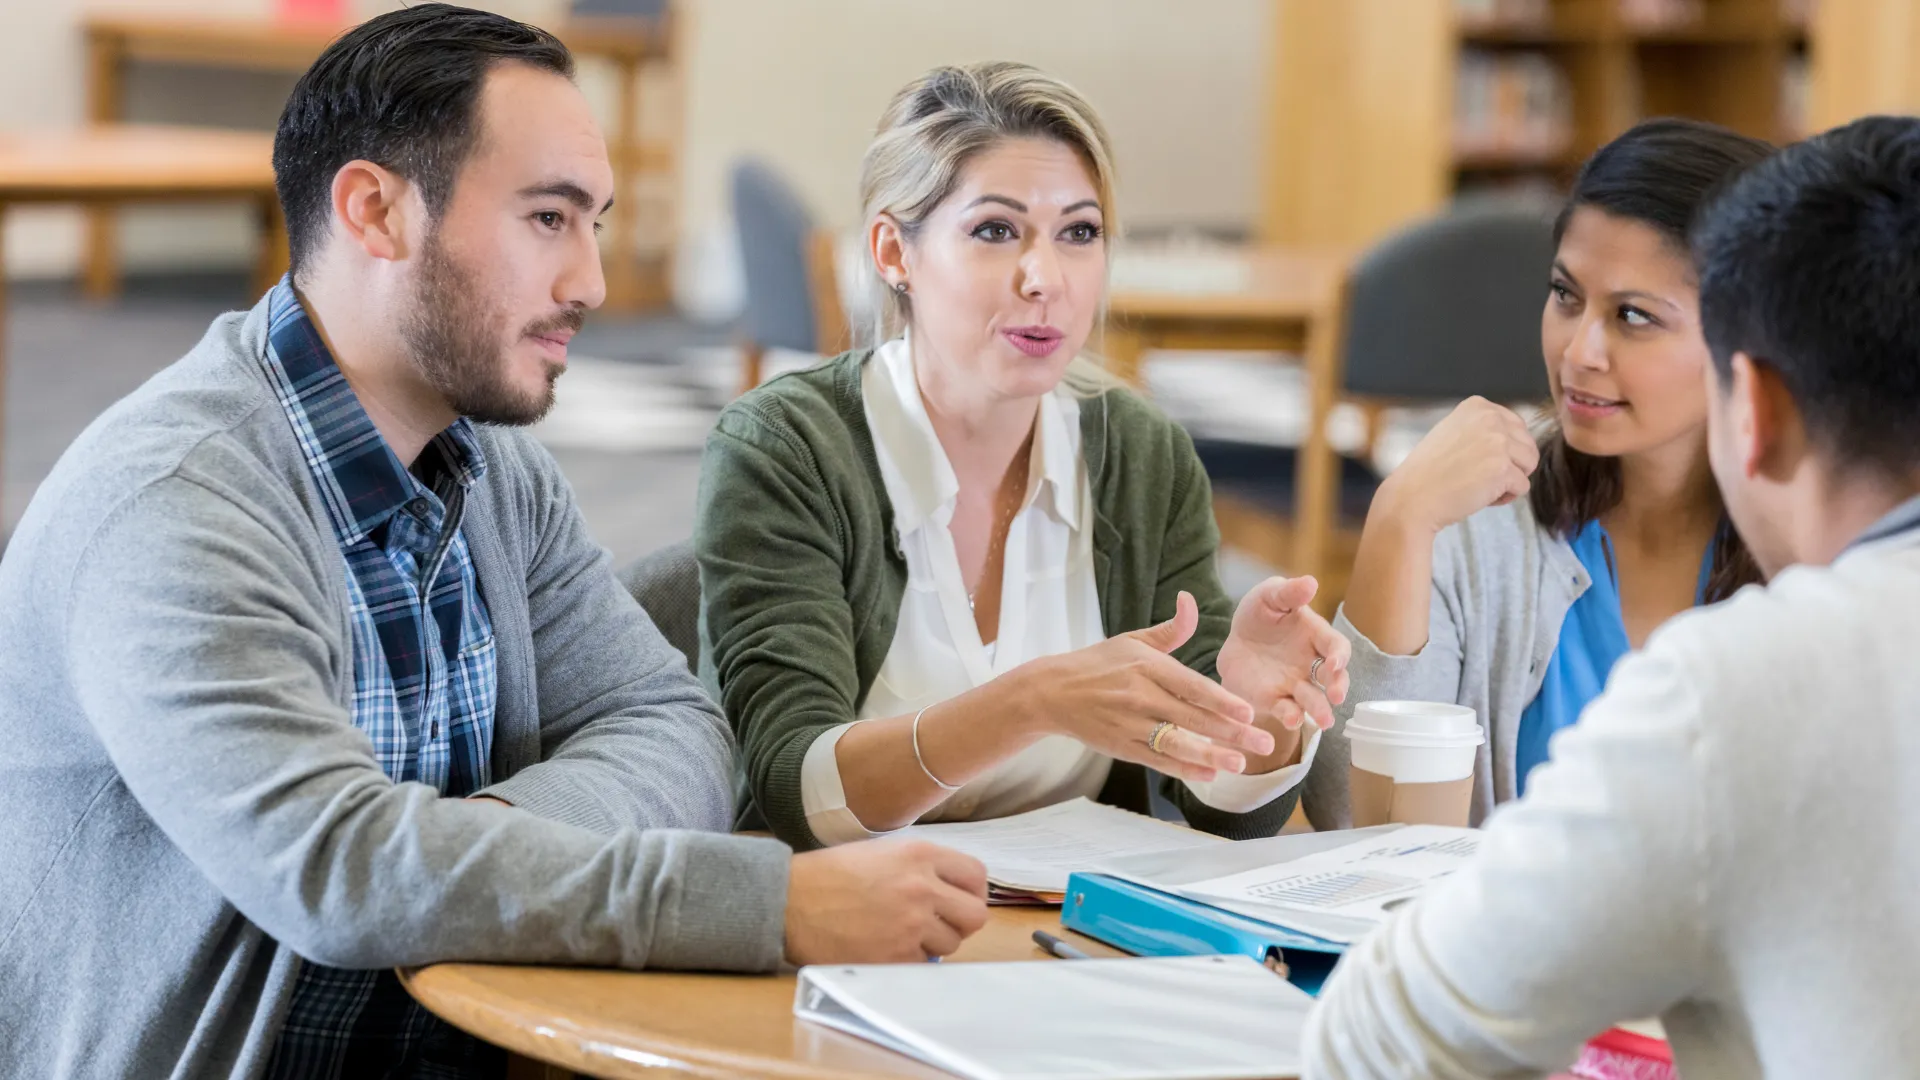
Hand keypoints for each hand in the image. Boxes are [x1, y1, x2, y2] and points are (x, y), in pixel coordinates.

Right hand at [784, 840, 988, 963]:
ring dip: (933, 943)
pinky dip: (910, 960)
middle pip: (975, 915)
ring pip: (951, 944)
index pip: (977, 875)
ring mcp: (910, 925)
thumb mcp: (882, 852)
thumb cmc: (829, 875)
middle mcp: (921, 888)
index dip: (972, 891)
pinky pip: (923, 964)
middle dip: (961, 922)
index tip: (961, 899)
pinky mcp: (895, 957)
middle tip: (941, 923)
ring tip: (902, 933)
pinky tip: (885, 946)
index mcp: (920, 855)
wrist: (789, 901)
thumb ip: (921, 866)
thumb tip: (951, 889)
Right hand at [1009, 591, 1271, 784]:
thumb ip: (1171, 629)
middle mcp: (1139, 695)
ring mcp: (1129, 724)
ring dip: (1210, 754)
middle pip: (1192, 717)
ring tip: (1241, 763)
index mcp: (1145, 666)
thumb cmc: (1098, 664)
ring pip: (1176, 743)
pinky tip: (1210, 773)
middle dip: (1231, 732)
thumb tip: (1190, 600)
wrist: (1052, 692)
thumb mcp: (1132, 640)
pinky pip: (1157, 760)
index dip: (1221, 701)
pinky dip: (1184, 768)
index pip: (1191, 686)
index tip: (1249, 712)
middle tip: (1265, 742)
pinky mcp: (1121, 746)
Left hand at [1216, 576, 1351, 741]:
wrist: (1234, 642)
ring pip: (1314, 700)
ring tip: (1325, 721)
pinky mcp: (1276, 700)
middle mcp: (1311, 664)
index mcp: (1315, 636)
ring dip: (1321, 710)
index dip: (1339, 656)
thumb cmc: (1260, 614)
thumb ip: (1289, 592)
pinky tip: (1292, 720)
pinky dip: (1292, 717)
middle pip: (1333, 678)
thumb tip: (1311, 582)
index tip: (1335, 662)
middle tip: (1337, 696)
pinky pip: (1288, 711)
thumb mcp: (1269, 596)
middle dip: (1338, 687)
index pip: (1336, 647)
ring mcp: (1295, 684)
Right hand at [1377, 397, 1538, 534]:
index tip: (1476, 460)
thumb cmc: (1429, 472)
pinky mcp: (1503, 469)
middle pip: (1527, 446)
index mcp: (1478, 406)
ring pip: (1528, 466)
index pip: (1517, 427)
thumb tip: (1516, 438)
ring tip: (1480, 486)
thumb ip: (1483, 428)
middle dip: (1510, 466)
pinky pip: (1522, 487)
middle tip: (1479, 476)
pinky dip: (1504, 498)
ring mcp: (1498, 442)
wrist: (1412, 498)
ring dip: (1509, 481)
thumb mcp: (1453, 432)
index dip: (1503, 451)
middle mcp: (1490, 418)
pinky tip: (1479, 496)